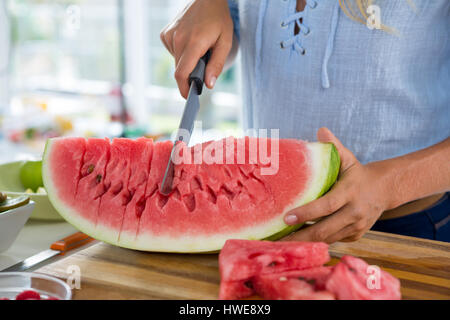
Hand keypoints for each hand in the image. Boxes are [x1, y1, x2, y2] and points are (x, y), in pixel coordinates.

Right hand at [160, 0, 233, 97]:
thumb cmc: (218, 19)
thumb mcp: (225, 42)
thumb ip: (216, 65)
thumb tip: (208, 84)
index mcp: (193, 43)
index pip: (182, 73)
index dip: (184, 88)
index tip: (188, 97)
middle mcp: (178, 39)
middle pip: (180, 70)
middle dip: (190, 74)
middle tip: (204, 66)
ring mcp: (169, 35)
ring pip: (177, 61)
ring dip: (187, 61)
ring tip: (199, 47)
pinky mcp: (165, 33)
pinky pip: (172, 52)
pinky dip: (181, 52)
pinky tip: (190, 41)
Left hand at [283, 127, 392, 242]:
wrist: (384, 190)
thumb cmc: (358, 173)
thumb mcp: (348, 158)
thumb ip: (334, 147)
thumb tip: (321, 130)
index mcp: (350, 192)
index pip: (326, 206)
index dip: (306, 213)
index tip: (286, 218)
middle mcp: (354, 212)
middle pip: (324, 229)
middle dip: (300, 236)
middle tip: (278, 239)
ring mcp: (356, 226)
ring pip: (327, 239)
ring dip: (306, 241)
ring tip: (284, 242)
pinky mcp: (356, 235)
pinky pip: (333, 240)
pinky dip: (317, 241)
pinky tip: (300, 240)